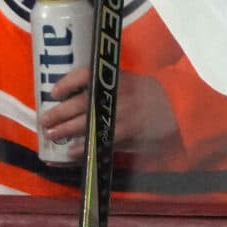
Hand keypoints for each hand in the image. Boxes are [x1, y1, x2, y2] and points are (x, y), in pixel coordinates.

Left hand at [39, 64, 178, 154]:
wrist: (182, 110)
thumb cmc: (157, 98)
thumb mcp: (136, 84)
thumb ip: (112, 89)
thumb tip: (78, 99)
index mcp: (119, 78)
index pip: (85, 75)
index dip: (66, 83)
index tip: (53, 93)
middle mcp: (118, 93)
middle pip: (80, 102)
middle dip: (59, 112)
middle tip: (44, 120)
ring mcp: (123, 113)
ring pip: (86, 122)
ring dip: (66, 130)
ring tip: (52, 135)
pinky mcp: (128, 132)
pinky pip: (100, 139)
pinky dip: (84, 146)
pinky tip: (72, 151)